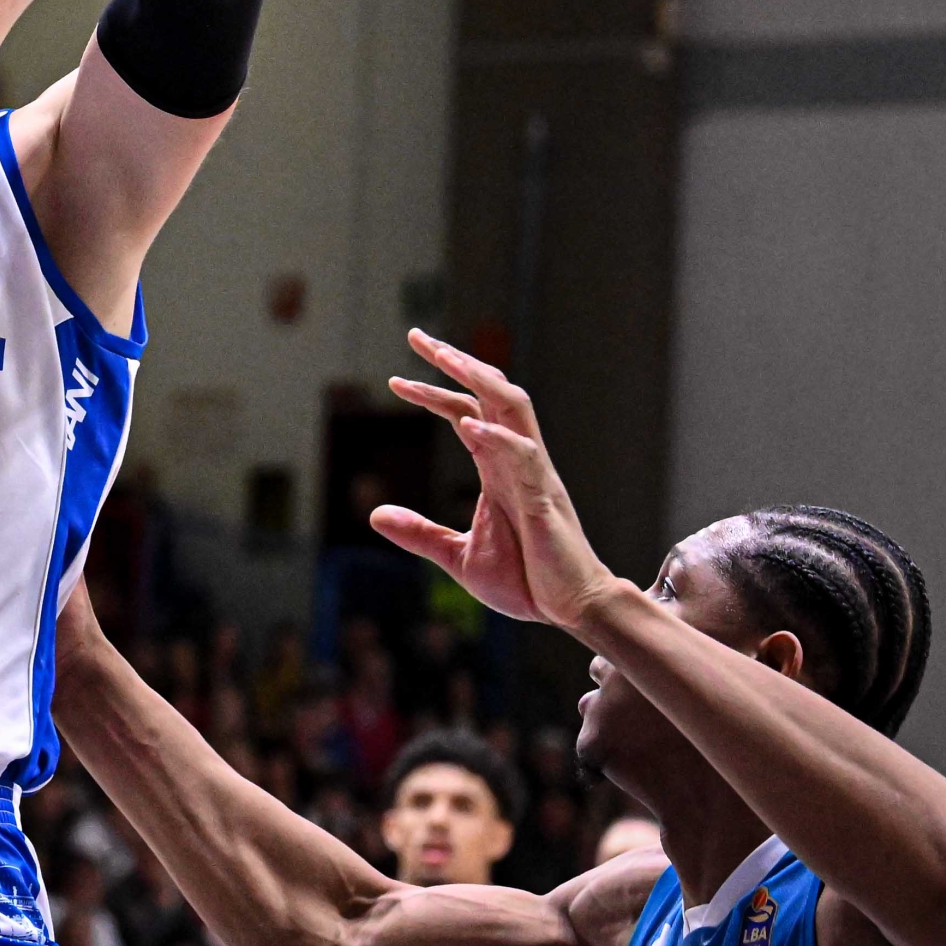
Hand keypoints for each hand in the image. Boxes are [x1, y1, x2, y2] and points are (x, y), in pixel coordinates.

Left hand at [369, 331, 621, 630]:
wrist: (572, 610)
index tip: (395, 380)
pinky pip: (524, 456)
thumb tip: (374, 515)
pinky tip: (467, 425)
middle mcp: (517, 461)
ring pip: (513, 407)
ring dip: (480, 379)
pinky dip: (496, 437)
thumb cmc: (527, 582)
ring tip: (445, 358)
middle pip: (490, 393)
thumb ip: (420, 533)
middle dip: (456, 361)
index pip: (467, 412)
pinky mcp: (546, 499)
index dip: (434, 392)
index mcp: (498, 469)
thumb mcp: (459, 557)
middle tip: (417, 336)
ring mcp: (535, 475)